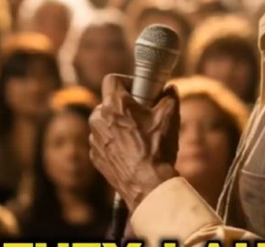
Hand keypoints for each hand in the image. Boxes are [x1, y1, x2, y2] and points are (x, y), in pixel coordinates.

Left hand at [89, 74, 179, 211]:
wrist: (148, 185)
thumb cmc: (157, 148)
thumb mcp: (170, 115)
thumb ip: (169, 95)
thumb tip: (170, 89)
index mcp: (114, 104)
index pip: (111, 79)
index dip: (127, 81)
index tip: (140, 91)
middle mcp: (98, 119)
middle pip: (108, 101)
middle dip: (124, 105)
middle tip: (142, 113)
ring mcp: (94, 139)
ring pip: (104, 121)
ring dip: (118, 123)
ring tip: (138, 134)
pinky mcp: (95, 156)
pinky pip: (103, 140)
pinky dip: (114, 141)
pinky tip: (132, 150)